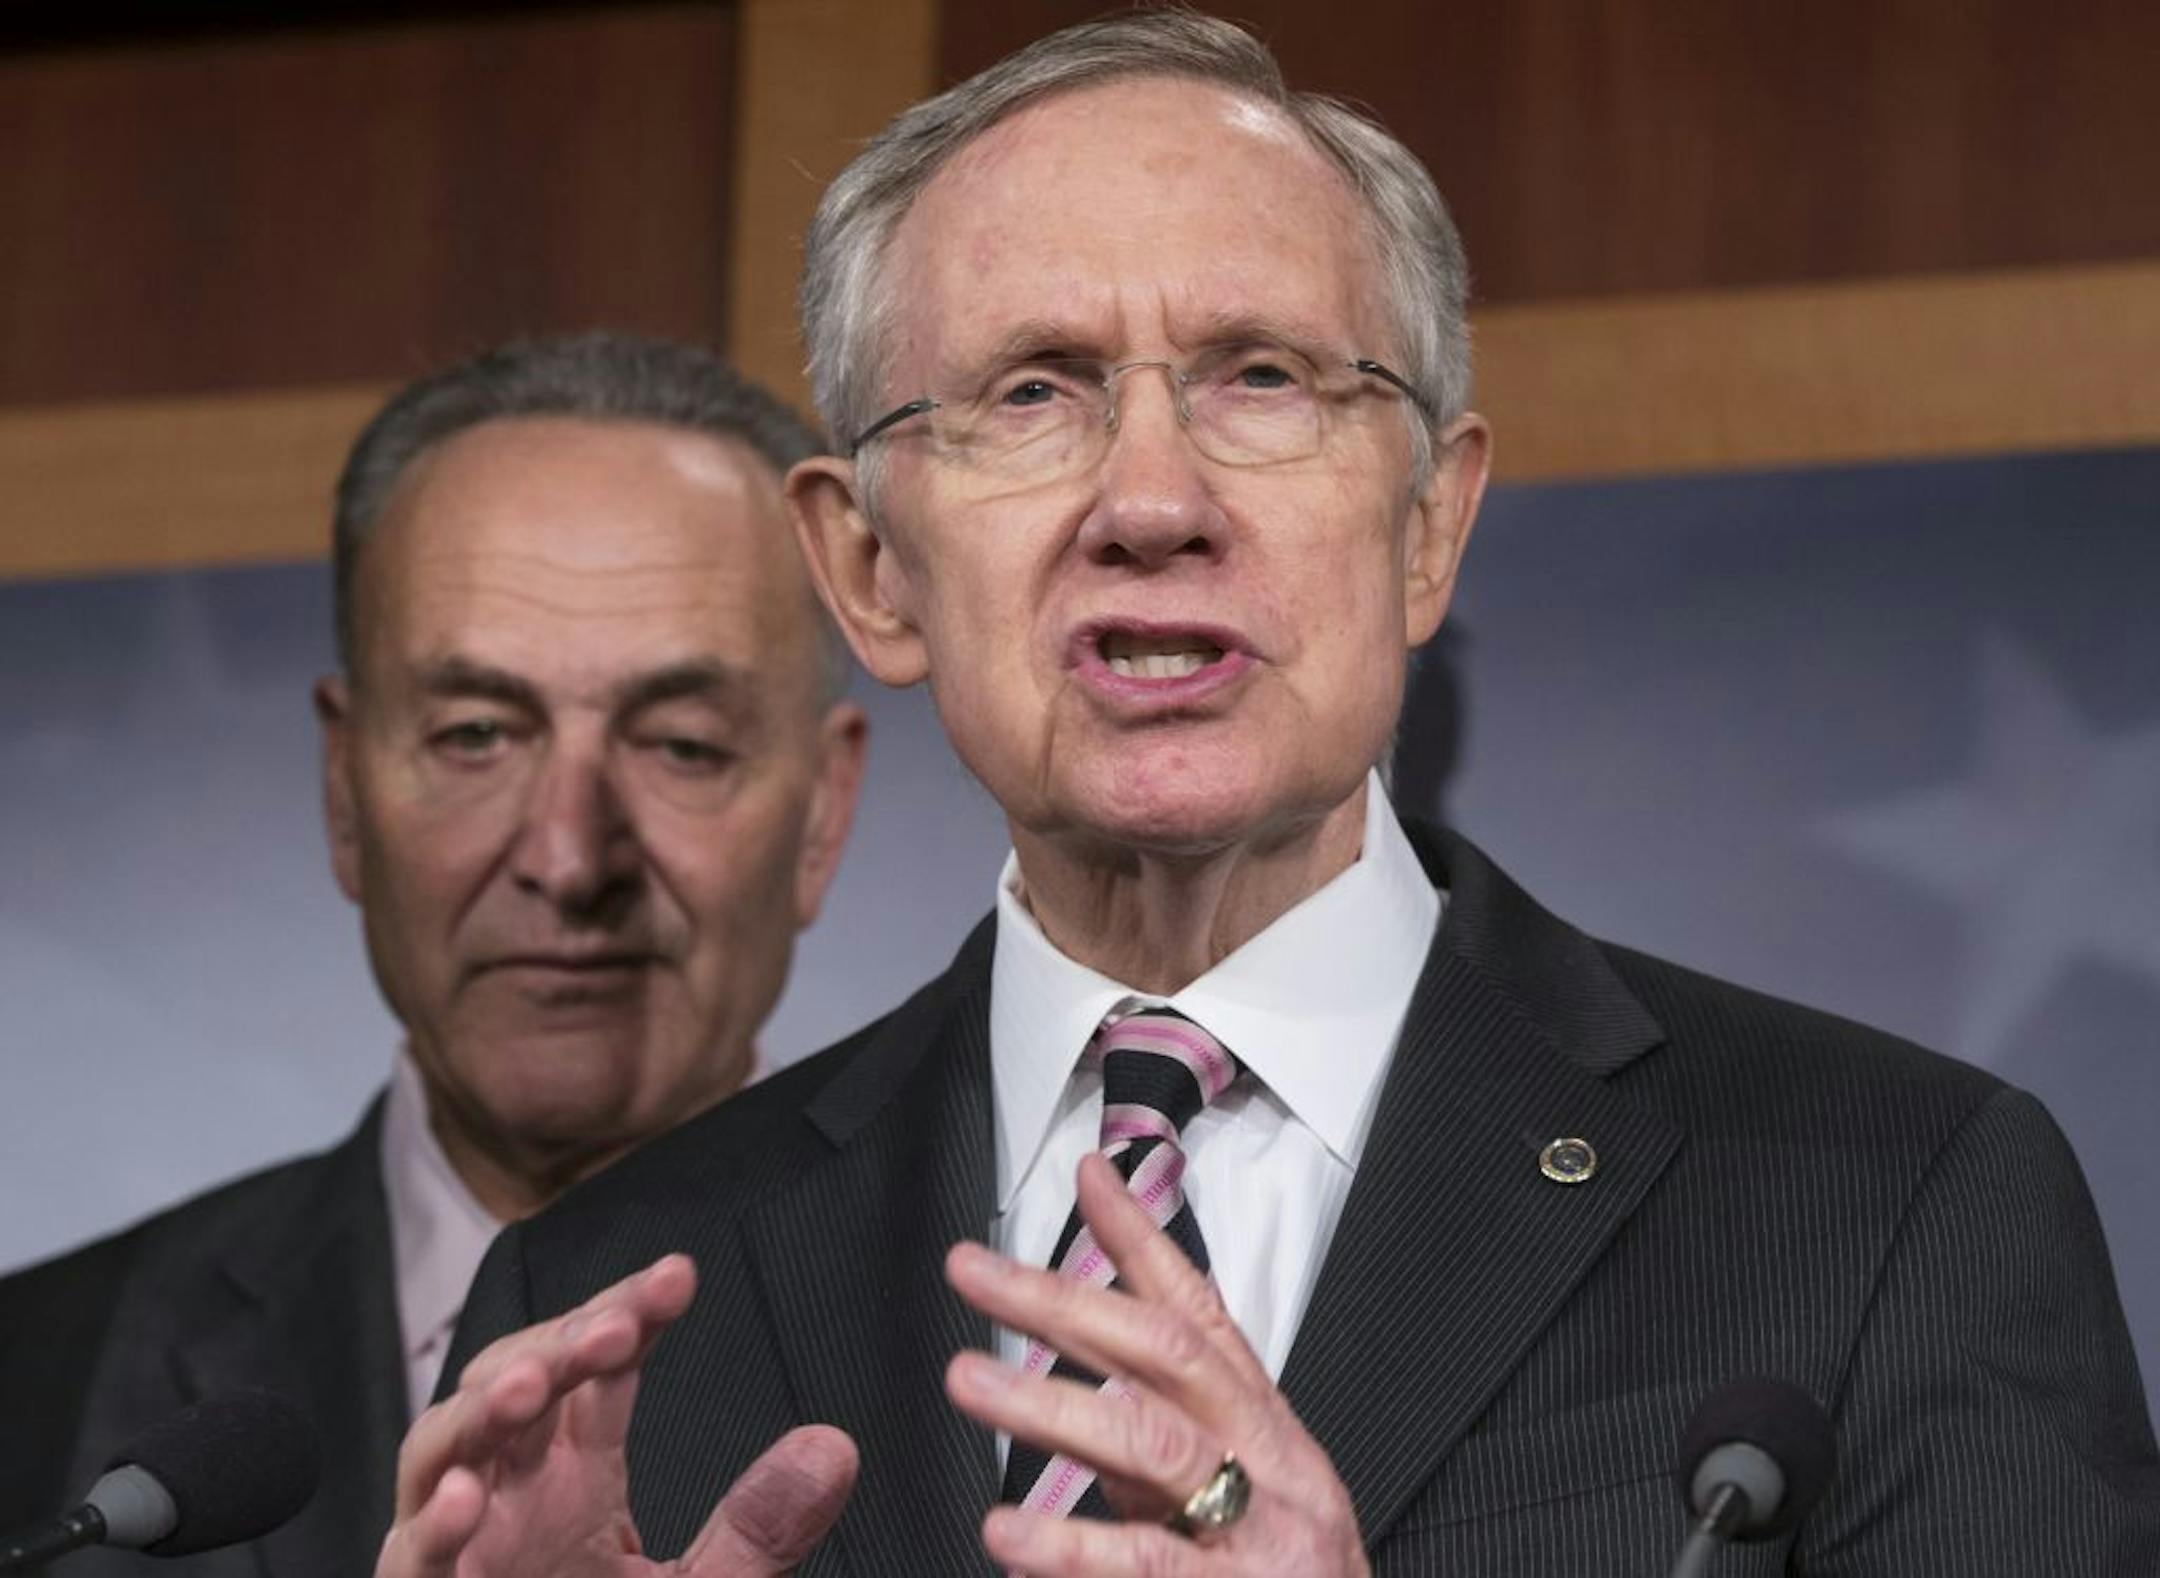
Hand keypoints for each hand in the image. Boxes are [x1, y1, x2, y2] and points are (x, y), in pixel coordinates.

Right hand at [376, 1254, 858, 1576]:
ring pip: (442, 1447)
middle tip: (616, 1327)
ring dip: (481, 1410)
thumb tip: (835, 1448)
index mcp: (573, 1474)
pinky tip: (461, 1500)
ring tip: (531, 1387)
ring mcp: (460, 1540)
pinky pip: (415, 1555)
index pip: (600, 1370)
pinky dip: (431, 1526)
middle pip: (518, 1381)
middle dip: (560, 1343)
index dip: (630, 1312)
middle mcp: (511, 1489)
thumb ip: (756, 1529)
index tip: (679, 1277)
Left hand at [943, 1154, 1367, 1575]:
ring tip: (968, 1382)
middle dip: (1064, 1303)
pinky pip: (1151, 1567)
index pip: (1202, 1312)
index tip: (1087, 1177)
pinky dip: (1075, 1551)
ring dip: (1052, 1406)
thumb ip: (1160, 1423)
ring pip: (1155, 1447)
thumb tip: (1083, 1355)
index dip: (1144, 1240)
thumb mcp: (1229, 1489)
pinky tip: (1009, 1537)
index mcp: (1264, 1428)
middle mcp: (1270, 1465)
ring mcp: (1262, 1535)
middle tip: (974, 1272)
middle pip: (1166, 1357)